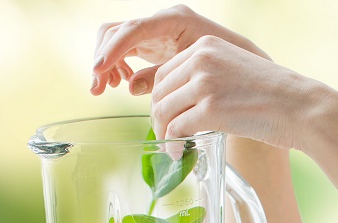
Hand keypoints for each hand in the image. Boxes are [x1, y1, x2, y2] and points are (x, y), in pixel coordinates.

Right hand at [91, 4, 265, 96]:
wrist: (239, 67)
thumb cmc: (224, 69)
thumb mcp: (194, 74)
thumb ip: (163, 78)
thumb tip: (131, 86)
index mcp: (175, 20)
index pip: (135, 29)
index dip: (114, 49)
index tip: (99, 69)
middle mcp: (160, 20)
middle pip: (116, 30)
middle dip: (103, 57)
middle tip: (98, 87)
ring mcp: (153, 30)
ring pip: (114, 38)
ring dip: (105, 62)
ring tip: (106, 87)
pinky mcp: (150, 42)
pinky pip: (123, 48)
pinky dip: (116, 65)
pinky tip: (120, 83)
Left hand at [91, 6, 316, 149]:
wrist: (302, 107)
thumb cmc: (277, 96)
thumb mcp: (238, 71)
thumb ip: (212, 76)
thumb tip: (190, 101)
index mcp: (206, 46)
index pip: (166, 71)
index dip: (162, 98)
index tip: (168, 117)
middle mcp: (201, 59)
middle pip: (160, 90)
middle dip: (159, 117)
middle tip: (167, 137)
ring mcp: (204, 83)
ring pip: (164, 110)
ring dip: (163, 133)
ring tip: (172, 148)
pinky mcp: (210, 108)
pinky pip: (177, 128)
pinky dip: (173, 144)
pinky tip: (179, 154)